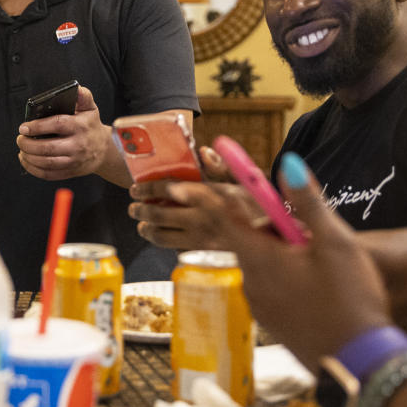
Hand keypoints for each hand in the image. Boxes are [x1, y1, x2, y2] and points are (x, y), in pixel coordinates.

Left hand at [16, 86, 112, 180]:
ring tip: (21, 149)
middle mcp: (78, 145)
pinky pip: (48, 174)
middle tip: (20, 139)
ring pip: (46, 163)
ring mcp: (74, 161)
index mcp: (80, 126)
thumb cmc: (91, 125)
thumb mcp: (90, 108)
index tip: (23, 127)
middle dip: (28, 144)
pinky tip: (26, 161)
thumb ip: (82, 96)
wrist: (105, 150)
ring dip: (29, 157)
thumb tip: (75, 88)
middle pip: (48, 148)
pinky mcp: (70, 172)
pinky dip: (33, 169)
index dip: (37, 126)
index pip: (57, 125)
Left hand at [128, 148, 259, 249]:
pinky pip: (174, 249)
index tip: (136, 187)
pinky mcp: (202, 255)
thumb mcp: (242, 182)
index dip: (148, 188)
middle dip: (140, 210)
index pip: (169, 190)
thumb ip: (220, 167)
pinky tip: (161, 234)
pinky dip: (163, 241)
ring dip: (146, 229)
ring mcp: (202, 240)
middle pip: (158, 215)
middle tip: (133, 206)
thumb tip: (203, 150)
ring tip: (141, 224)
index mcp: (211, 196)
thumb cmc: (255, 206)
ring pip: (161, 237)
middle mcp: (204, 219)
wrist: (273, 240)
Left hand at [168, 155, 390, 367]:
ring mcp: (258, 304)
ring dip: (281, 254)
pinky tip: (318, 287)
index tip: (179, 187)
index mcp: (259, 257)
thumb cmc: (349, 299)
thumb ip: (308, 202)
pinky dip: (285, 277)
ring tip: (322, 264)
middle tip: (306, 232)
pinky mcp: (270, 321)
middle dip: (269, 229)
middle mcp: (250, 280)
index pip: (222, 218)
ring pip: (262, 264)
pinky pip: (271, 287)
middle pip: (248, 239)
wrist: (357, 364)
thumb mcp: (335, 243)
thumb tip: (288, 164)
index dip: (202, 197)